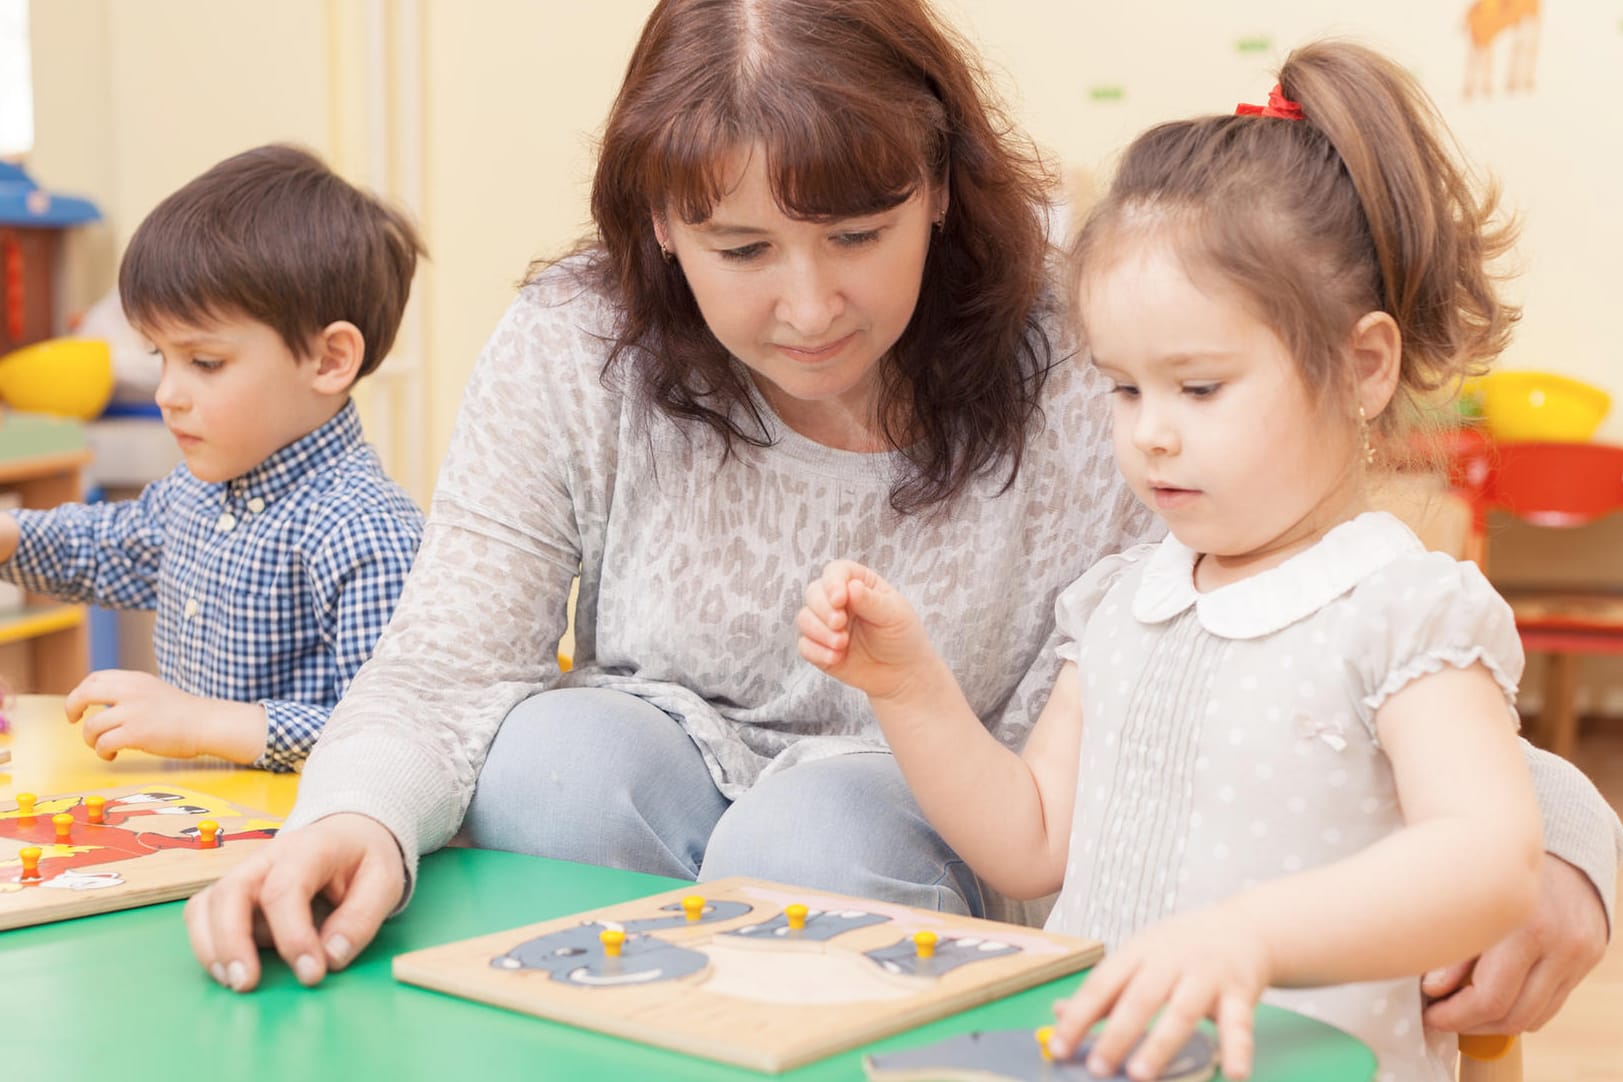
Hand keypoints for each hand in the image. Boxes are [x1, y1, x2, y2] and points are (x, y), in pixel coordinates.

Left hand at [64, 670, 267, 761]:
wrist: (207, 724)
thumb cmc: (183, 713)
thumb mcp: (153, 691)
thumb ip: (129, 692)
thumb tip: (102, 703)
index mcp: (135, 680)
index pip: (95, 678)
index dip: (81, 692)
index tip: (81, 706)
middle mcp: (131, 691)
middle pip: (84, 694)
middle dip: (72, 708)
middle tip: (74, 720)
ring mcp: (133, 712)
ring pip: (92, 726)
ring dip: (90, 739)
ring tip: (102, 746)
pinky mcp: (136, 733)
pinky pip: (104, 744)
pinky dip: (102, 752)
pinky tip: (112, 755)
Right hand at [184, 813, 405, 990]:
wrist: (349, 834)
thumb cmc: (363, 859)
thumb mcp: (383, 881)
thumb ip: (361, 918)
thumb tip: (331, 957)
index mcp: (309, 848)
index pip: (286, 889)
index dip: (293, 936)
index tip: (310, 974)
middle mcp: (267, 857)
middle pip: (232, 892)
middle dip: (233, 942)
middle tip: (247, 984)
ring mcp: (244, 873)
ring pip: (208, 904)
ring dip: (212, 947)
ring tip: (234, 983)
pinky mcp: (231, 891)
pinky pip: (201, 914)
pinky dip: (206, 943)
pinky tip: (227, 970)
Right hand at [796, 559, 938, 700]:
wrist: (902, 674)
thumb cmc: (902, 637)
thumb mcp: (893, 615)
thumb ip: (871, 601)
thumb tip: (851, 586)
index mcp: (858, 584)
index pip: (836, 572)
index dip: (832, 582)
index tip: (840, 600)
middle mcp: (838, 601)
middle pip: (813, 593)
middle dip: (823, 609)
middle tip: (840, 624)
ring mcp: (827, 625)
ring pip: (804, 618)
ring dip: (819, 632)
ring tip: (842, 644)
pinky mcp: (820, 648)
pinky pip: (804, 645)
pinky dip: (817, 652)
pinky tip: (836, 658)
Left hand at [1050, 904, 1269, 1080]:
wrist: (1243, 926)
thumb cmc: (1182, 947)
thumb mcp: (1139, 955)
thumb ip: (1105, 988)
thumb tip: (1059, 1012)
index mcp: (1138, 951)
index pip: (1102, 984)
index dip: (1079, 1016)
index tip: (1058, 1048)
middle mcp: (1170, 961)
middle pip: (1140, 998)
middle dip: (1116, 1034)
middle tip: (1096, 1067)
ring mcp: (1207, 976)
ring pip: (1182, 1011)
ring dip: (1160, 1044)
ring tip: (1139, 1075)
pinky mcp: (1240, 992)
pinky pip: (1239, 1023)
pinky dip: (1237, 1049)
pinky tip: (1234, 1075)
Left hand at [1422, 853, 1608, 1032]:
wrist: (1552, 837)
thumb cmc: (1495, 863)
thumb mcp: (1468, 898)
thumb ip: (1455, 949)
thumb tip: (1432, 992)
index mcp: (1526, 926)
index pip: (1490, 999)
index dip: (1454, 1017)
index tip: (1429, 1017)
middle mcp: (1561, 943)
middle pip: (1515, 1015)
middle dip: (1472, 1025)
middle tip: (1441, 1019)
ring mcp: (1581, 953)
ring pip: (1536, 1016)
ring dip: (1497, 1023)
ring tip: (1463, 1012)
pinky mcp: (1591, 956)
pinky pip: (1554, 1001)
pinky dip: (1522, 1007)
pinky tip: (1493, 997)